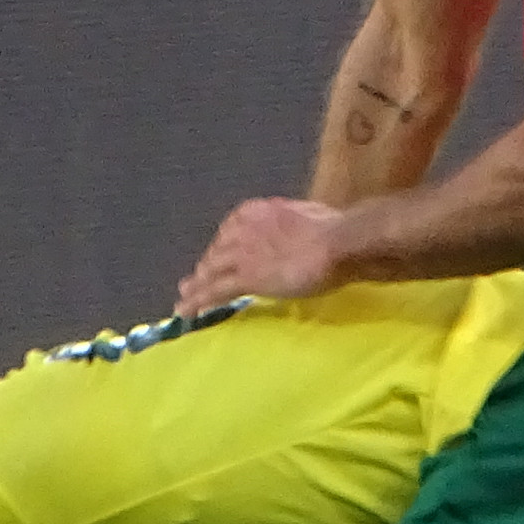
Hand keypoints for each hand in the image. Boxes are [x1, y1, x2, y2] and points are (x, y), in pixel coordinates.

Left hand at [178, 196, 346, 313]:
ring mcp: (243, 253)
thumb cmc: (336, 229)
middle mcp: (244, 228)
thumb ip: (295, 224)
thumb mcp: (310, 217)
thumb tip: (302, 232)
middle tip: (194, 282)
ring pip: (211, 271)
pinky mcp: (246, 277)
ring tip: (184, 300)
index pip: (231, 229)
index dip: (223, 246)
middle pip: (217, 251)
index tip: (219, 257)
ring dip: (196, 287)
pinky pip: (215, 290)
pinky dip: (198, 301)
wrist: (338, 242)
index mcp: (260, 211)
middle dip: (206, 267)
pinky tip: (187, 311)